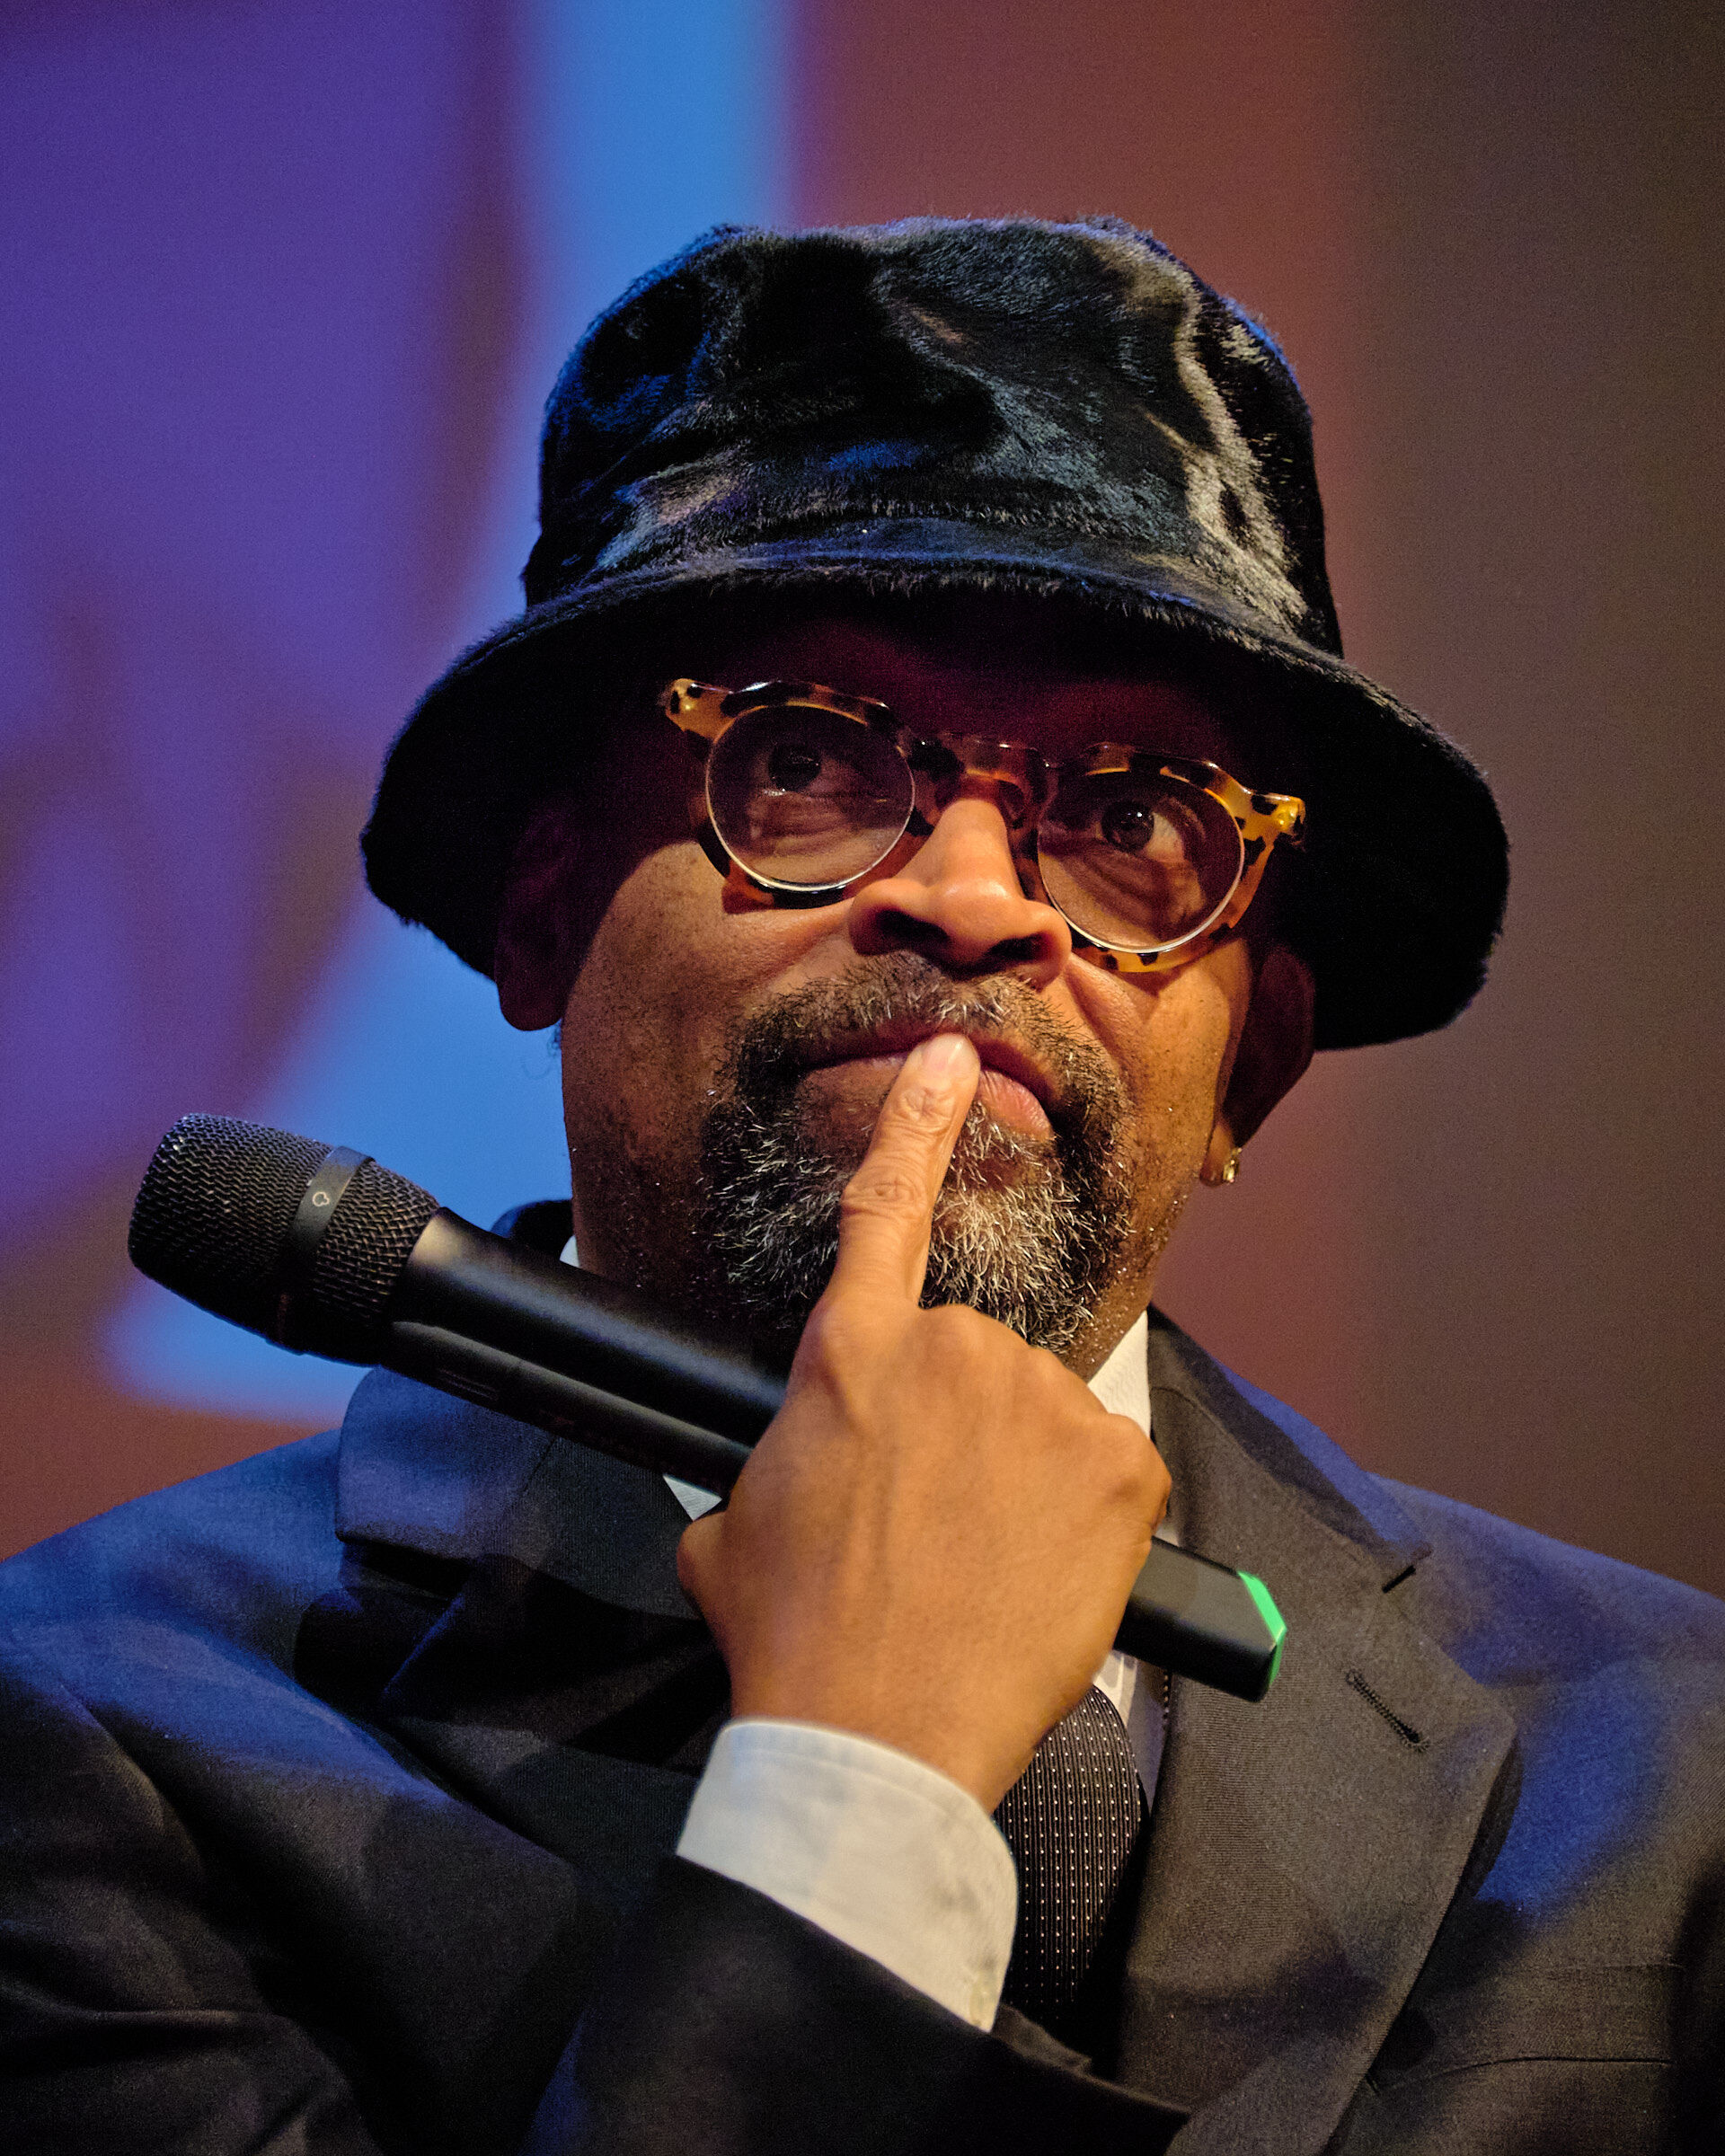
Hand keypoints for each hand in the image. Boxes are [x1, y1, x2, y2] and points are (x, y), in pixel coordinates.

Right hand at [676, 1031, 1168, 1811]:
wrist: (876, 1737)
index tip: (952, 1052)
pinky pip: (1108, 1471)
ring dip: (1021, 1480)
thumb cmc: (793, 1635)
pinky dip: (1087, 1520)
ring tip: (976, 1571)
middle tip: (928, 1532)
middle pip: (973, 1363)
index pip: (882, 1204)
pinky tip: (1040, 1574)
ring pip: (1042, 1421)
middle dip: (959, 1433)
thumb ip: (775, 1456)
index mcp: (852, 1354)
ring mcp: (1043, 1402)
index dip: (918, 1120)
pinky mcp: (1119, 1463)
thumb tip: (790, 1467)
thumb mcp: (734, 1524)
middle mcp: (953, 1352)